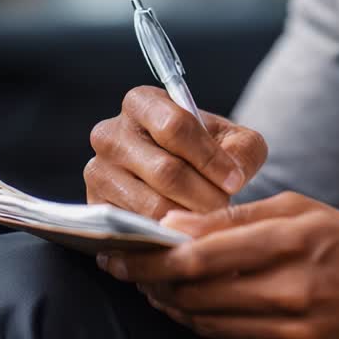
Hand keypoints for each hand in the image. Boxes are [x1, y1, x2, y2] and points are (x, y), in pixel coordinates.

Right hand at [83, 86, 267, 218]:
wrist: (181, 176)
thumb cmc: (207, 152)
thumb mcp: (234, 141)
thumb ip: (242, 151)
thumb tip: (232, 175)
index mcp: (142, 103)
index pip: (175, 126)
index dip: (209, 157)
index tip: (235, 181)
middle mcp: (111, 133)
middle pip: (165, 171)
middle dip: (204, 195)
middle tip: (224, 208)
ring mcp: (98, 171)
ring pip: (151, 205)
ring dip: (188, 218)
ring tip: (208, 220)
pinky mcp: (95, 206)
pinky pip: (134, 228)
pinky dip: (166, 235)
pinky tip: (185, 233)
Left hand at [97, 193, 338, 338]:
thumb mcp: (301, 211)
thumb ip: (235, 219)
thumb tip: (173, 224)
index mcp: (292, 243)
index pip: (200, 256)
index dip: (151, 257)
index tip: (121, 250)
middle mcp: (292, 293)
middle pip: (195, 295)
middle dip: (151, 282)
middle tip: (128, 267)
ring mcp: (294, 334)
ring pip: (208, 324)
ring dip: (174, 305)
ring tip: (158, 285)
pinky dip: (210, 324)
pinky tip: (200, 307)